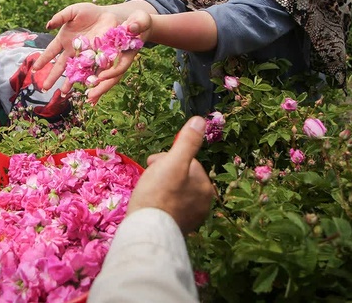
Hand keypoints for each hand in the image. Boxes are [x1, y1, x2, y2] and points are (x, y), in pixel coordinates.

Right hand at [31, 3, 118, 89]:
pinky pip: (90, 69)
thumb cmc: (89, 12)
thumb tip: (48, 25)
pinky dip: (86, 78)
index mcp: (63, 40)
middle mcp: (71, 50)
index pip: (50, 52)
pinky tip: (82, 87)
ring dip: (68, 83)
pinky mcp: (96, 58)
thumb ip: (61, 17)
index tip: (34, 69)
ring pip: (73, 71)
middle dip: (52, 77)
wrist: (108, 16)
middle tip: (44, 88)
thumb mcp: (73, 11)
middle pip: (60, 66)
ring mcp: (83, 56)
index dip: (42, 60)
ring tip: (63, 94)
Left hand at [84, 10, 152, 102]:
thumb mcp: (141, 19)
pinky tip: (80, 84)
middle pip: (111, 78)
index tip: (101, 76)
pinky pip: (96, 69)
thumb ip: (138, 23)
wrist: (136, 24)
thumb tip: (133, 27)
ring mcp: (112, 61)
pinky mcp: (104, 58)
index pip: (121, 66)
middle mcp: (120, 61)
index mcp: (129, 54)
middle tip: (90, 97)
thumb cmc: (140, 21)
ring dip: (95, 87)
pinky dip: (88, 77)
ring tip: (86, 98)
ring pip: (103, 77)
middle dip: (102, 87)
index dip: (112, 72)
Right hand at [127, 116, 214, 233]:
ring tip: (146, 192)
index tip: (153, 164)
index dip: (167, 159)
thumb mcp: (173, 162)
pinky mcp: (177, 227)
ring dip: (159, 187)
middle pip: (180, 177)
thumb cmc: (158, 194)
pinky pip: (168, 206)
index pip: (186, 162)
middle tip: (147, 180)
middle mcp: (203, 204)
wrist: (145, 230)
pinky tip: (149, 205)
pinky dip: (159, 203)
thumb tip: (200, 120)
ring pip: (173, 191)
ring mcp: (190, 218)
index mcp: (205, 187)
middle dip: (163, 173)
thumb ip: (187, 142)